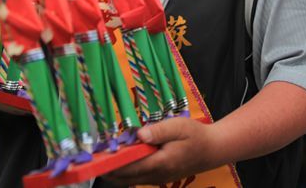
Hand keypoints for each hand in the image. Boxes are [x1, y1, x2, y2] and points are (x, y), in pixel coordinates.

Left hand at [105, 117, 221, 185]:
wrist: (210, 150)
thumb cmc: (195, 136)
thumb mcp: (178, 126)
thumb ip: (158, 130)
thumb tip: (140, 135)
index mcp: (160, 162)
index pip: (129, 167)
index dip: (111, 163)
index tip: (97, 156)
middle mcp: (155, 175)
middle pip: (124, 177)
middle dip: (108, 167)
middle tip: (94, 154)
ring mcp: (155, 178)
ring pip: (127, 180)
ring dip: (114, 170)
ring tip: (103, 155)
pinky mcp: (155, 177)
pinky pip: (135, 178)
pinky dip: (124, 171)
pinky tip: (120, 158)